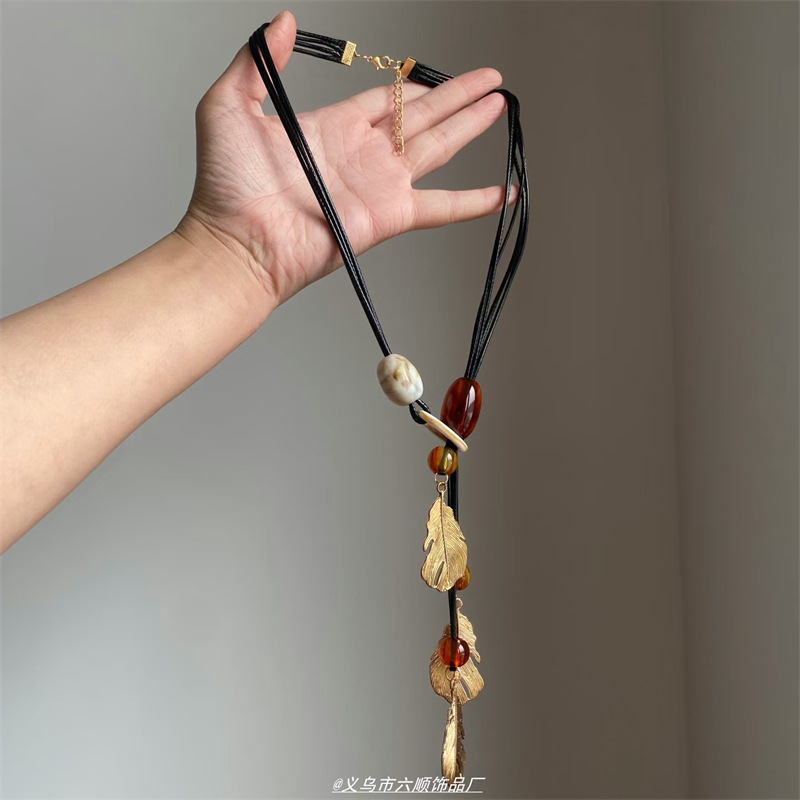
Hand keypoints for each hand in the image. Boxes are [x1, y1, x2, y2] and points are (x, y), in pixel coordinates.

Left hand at [176, 10, 513, 309]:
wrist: (238, 241)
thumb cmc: (226, 185)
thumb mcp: (229, 105)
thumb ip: (257, 61)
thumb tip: (284, 21)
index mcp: (333, 128)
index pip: (384, 100)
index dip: (413, 84)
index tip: (436, 74)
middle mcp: (363, 155)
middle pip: (422, 117)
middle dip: (457, 97)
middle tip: (488, 81)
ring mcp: (380, 185)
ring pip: (438, 148)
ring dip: (471, 126)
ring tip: (498, 106)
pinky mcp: (391, 215)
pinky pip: (443, 206)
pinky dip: (477, 202)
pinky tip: (504, 192)